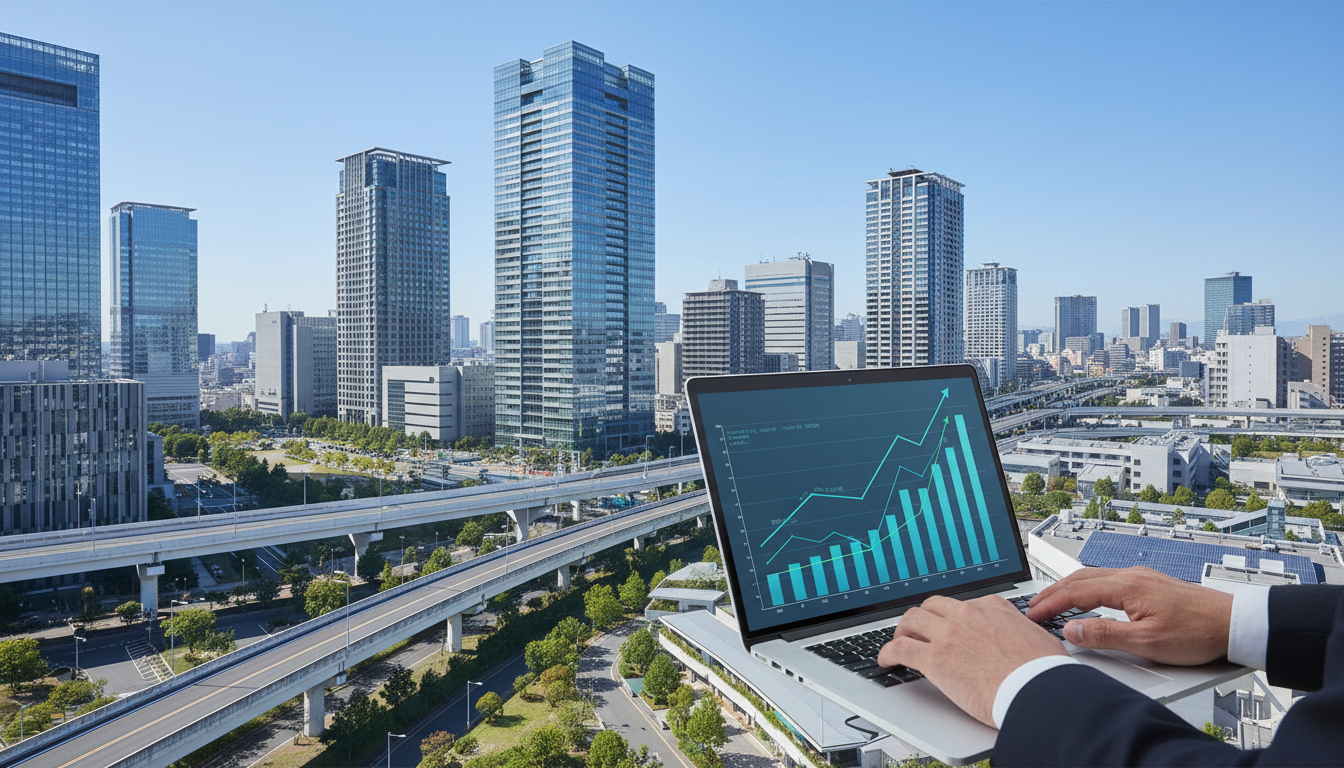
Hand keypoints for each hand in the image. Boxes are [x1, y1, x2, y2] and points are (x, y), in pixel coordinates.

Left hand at [877, 595, 1066, 726]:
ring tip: (899, 642)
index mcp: (993, 608)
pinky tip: (885, 660)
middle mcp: (968, 614)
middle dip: (922, 618)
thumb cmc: (1044, 673)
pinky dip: (887, 653)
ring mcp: (949, 634)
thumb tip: (1024, 640)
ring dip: (902, 631)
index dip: (951, 616)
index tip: (947, 624)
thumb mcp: (1037, 639)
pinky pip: (900, 648)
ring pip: (911, 620)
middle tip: (918, 630)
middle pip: (932, 606)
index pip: (963, 604)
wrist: (1039, 691)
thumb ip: (1021, 633)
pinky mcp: (935, 658)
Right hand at [1026, 566, 1232, 665]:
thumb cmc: (1198, 633)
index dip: (1050, 604)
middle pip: (1079, 578)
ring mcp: (1142, 577)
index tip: (1033, 615)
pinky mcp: (1151, 584)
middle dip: (1052, 591)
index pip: (1075, 592)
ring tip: (1053, 600)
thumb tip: (1072, 631)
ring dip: (1069, 587)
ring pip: (1093, 576)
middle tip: (1033, 605)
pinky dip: (1087, 587)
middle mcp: (1131, 575)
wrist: (1234, 623)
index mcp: (1126, 586)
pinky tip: (1088, 596)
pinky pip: (1108, 579)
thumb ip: (1105, 635)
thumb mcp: (1146, 642)